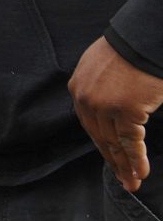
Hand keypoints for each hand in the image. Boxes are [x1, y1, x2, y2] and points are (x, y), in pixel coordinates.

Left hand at [69, 36, 162, 190]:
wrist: (143, 38)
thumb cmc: (130, 49)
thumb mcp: (101, 67)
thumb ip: (99, 88)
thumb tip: (109, 108)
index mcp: (78, 88)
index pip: (89, 124)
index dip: (101, 144)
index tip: (110, 159)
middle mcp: (86, 99)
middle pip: (98, 137)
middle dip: (111, 161)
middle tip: (121, 179)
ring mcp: (105, 106)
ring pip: (113, 143)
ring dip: (124, 166)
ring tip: (132, 182)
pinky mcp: (126, 110)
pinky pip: (130, 141)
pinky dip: (136, 159)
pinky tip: (141, 173)